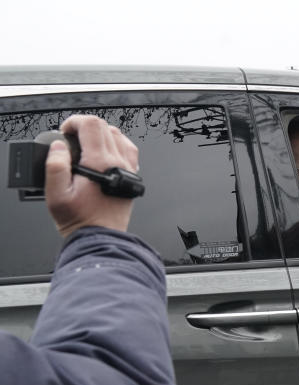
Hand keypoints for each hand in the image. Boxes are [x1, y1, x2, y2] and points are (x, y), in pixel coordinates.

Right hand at [45, 115, 139, 237]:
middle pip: (106, 127)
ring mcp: (129, 170)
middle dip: (85, 127)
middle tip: (72, 139)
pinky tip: (104, 154)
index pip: (92, 125)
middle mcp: (119, 163)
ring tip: (86, 145)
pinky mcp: (132, 177)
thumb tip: (59, 146)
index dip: (74, 122)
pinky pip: (129, 151)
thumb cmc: (81, 220)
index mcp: (100, 164)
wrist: (101, 238)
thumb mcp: (56, 194)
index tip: (65, 132)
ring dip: (102, 134)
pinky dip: (116, 145)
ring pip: (120, 137)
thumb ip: (55, 166)